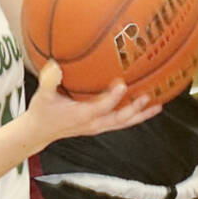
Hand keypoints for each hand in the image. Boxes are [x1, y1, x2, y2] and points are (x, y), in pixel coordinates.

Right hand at [21, 61, 160, 147]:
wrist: (39, 132)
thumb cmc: (42, 112)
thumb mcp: (43, 96)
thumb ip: (49, 81)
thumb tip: (54, 66)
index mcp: (82, 115)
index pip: (101, 107)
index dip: (113, 97)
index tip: (122, 85)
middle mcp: (94, 123)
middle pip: (120, 119)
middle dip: (135, 108)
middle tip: (149, 97)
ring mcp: (98, 126)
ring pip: (124, 122)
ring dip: (140, 114)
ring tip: (158, 106)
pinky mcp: (99, 126)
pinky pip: (120, 122)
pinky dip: (134, 116)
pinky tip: (143, 107)